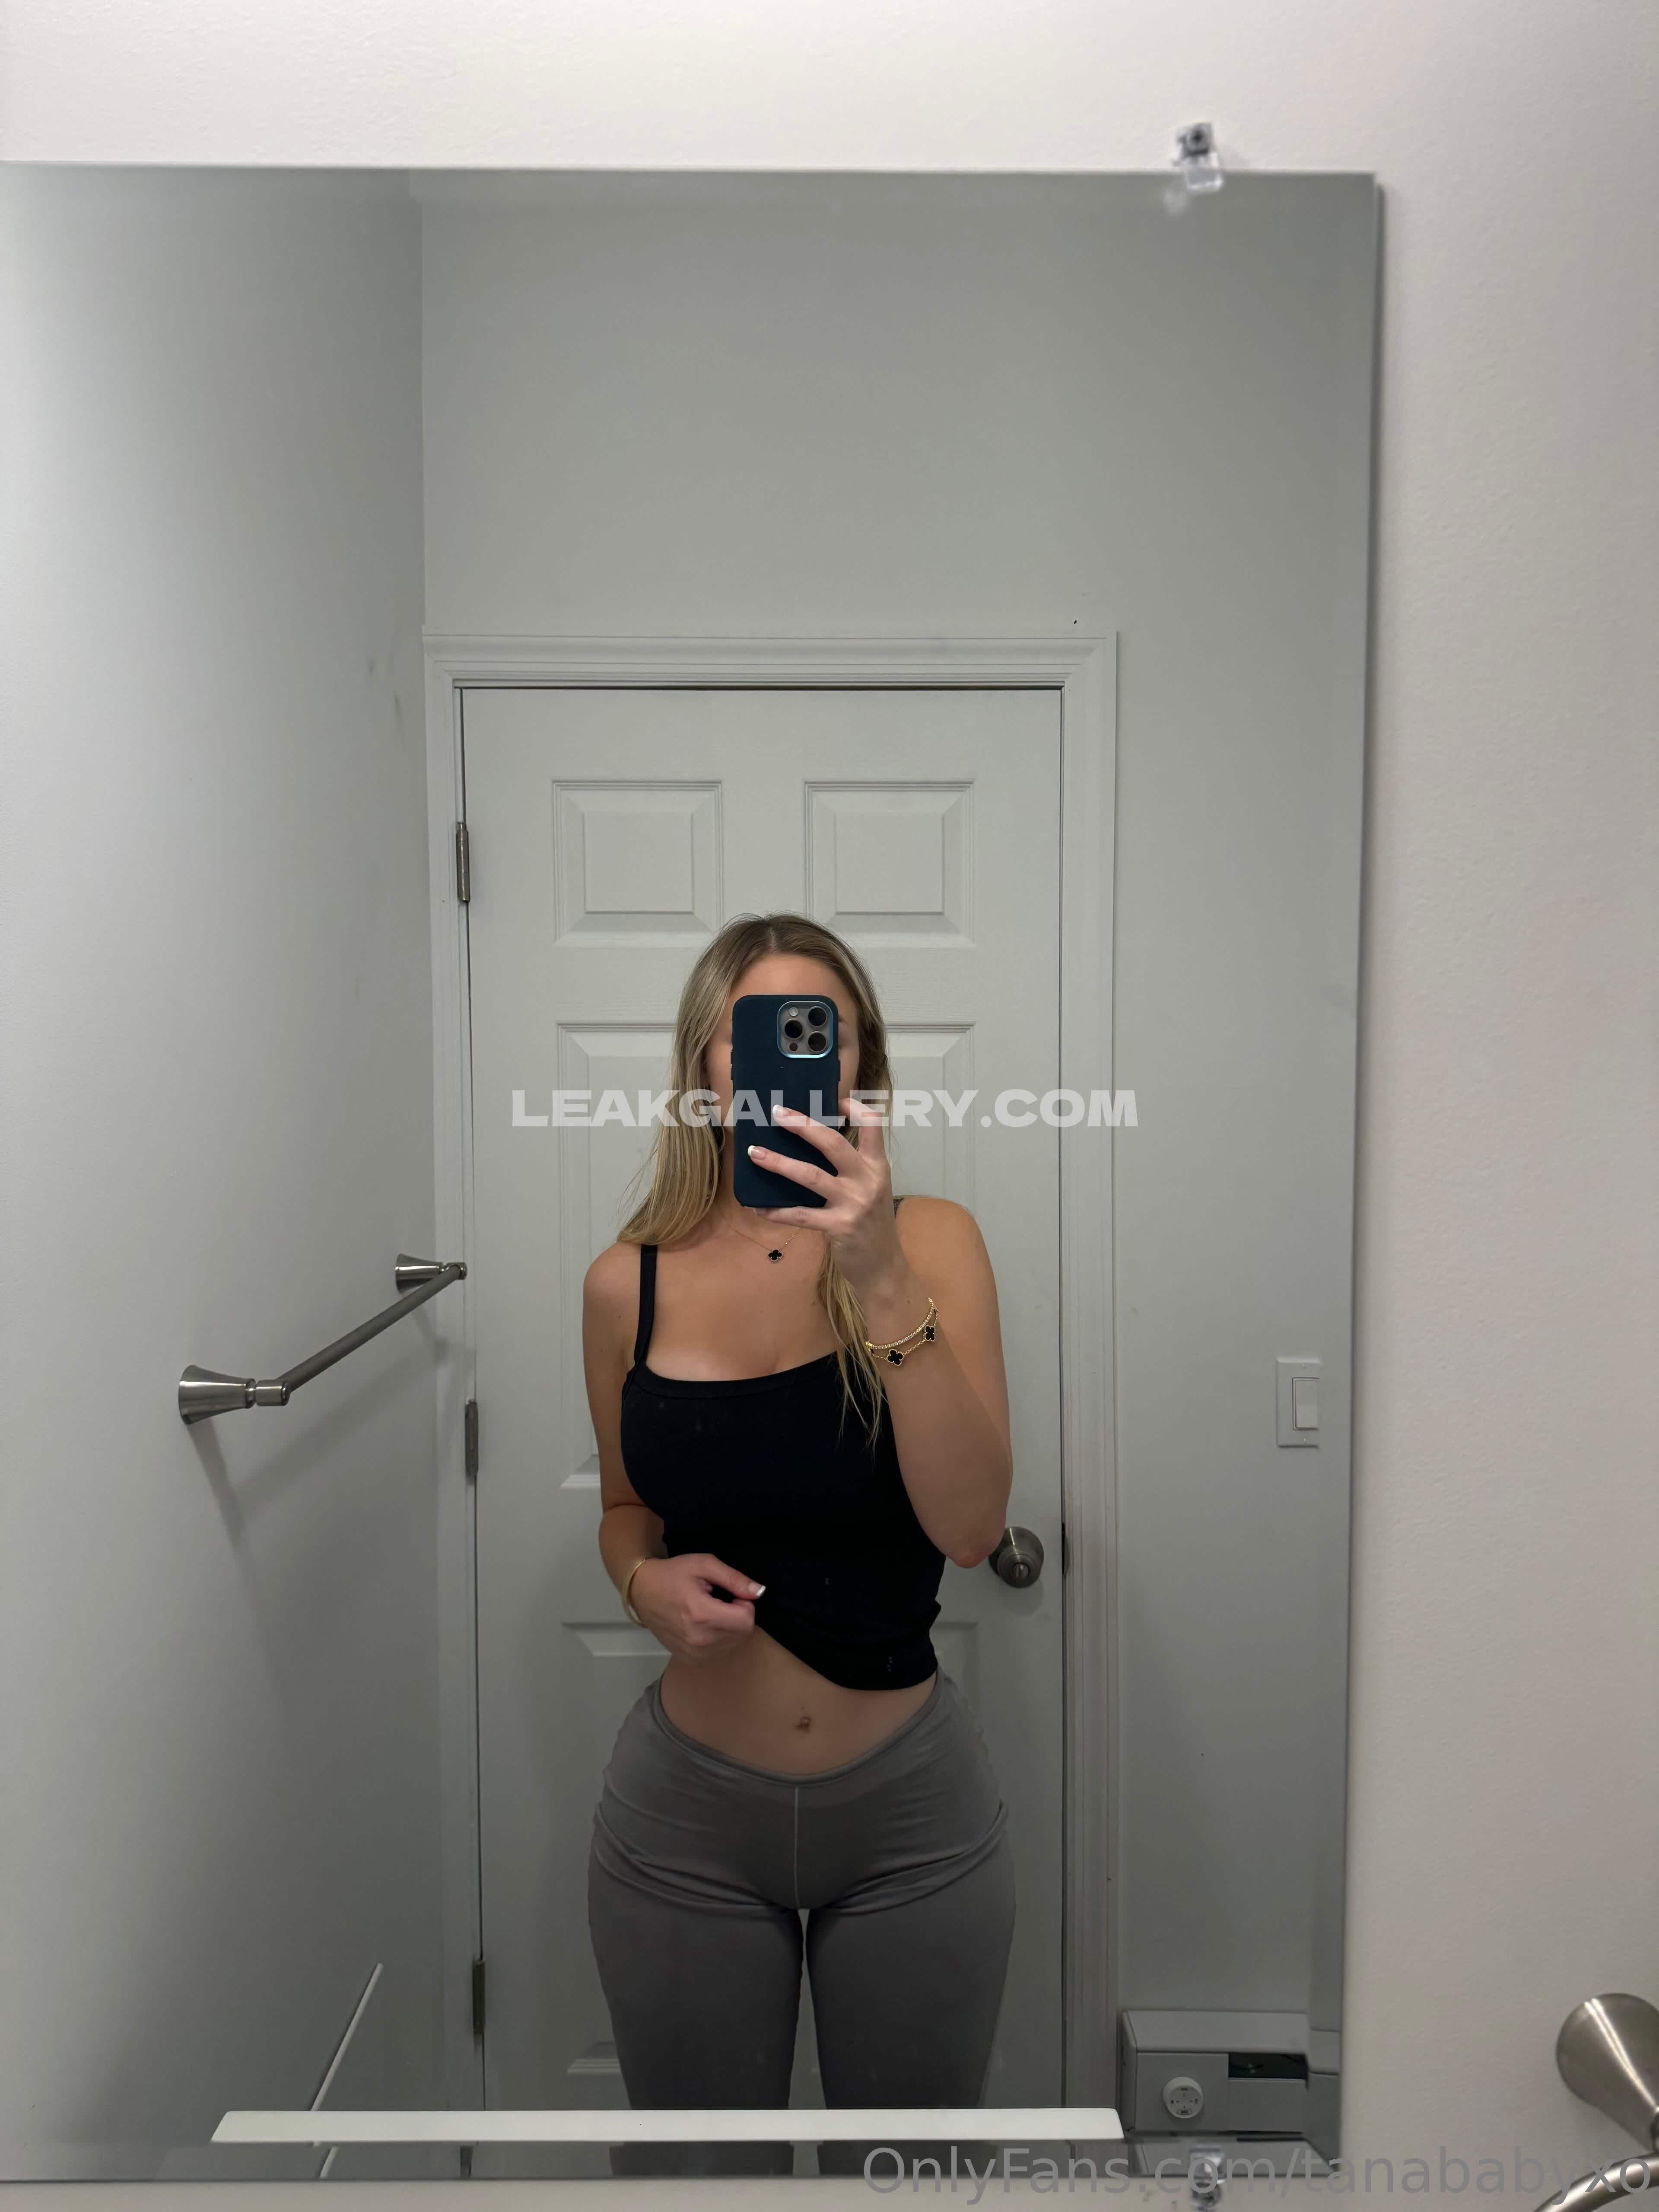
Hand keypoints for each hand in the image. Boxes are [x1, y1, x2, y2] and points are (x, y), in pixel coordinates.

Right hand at [627, 1553, 762, 1659]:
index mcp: (701, 1614)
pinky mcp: (688, 1658)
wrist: (641, 1591)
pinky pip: (719, 1653)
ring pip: (732, 1645)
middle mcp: (698, 1639)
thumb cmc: (672, 1575)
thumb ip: (734, 1579)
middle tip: (720, 1602)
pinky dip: (719, 1640)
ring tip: (711, 1612)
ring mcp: (692, 1652)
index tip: (732, 1595)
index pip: (746, 1621)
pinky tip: (705, 1625)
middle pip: (742, 1634)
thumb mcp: (704, 1565)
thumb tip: (758, 1592)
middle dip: (738, 1616)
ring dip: (730, 1629)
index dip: (745, 1605)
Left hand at [748, 1094, 909, 1302]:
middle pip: (833, 1143)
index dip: (854, 1108)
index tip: (834, 1100)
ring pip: (810, 1175)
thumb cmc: (871, 1224)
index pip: (873, 1125)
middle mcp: (868, 1180)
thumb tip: (812, 1146)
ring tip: (754, 1153)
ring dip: (778, 1163)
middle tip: (777, 1112)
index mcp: (878, 1166)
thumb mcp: (871, 1189)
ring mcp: (853, 1203)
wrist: (883, 1267)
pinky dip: (776, 1211)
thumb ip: (851, 1168)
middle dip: (802, 1125)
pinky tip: (758, 1207)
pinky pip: (800, 1215)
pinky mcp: (838, 1227)